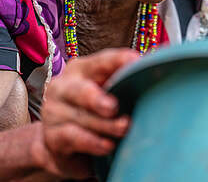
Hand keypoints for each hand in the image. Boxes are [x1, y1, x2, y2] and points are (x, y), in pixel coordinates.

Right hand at [37, 48, 138, 178]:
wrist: (61, 142)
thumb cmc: (92, 110)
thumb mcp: (106, 93)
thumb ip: (122, 82)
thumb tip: (155, 71)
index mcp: (80, 69)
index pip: (100, 61)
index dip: (118, 60)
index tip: (136, 61)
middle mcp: (63, 86)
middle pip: (81, 89)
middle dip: (98, 98)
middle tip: (115, 107)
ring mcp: (54, 112)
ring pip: (82, 117)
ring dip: (105, 125)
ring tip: (124, 129)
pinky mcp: (52, 136)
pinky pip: (74, 137)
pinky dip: (92, 142)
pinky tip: (107, 146)